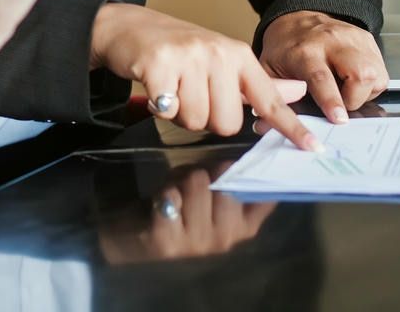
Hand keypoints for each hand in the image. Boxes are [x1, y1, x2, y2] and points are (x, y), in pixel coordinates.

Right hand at [90, 4, 320, 150]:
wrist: (130, 26)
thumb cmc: (180, 49)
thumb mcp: (224, 60)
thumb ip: (259, 83)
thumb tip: (298, 91)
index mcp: (238, 56)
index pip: (270, 98)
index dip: (291, 126)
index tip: (314, 147)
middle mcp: (218, 54)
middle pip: (226, 122)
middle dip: (206, 118)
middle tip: (191, 94)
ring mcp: (189, 57)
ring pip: (196, 121)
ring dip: (181, 114)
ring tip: (173, 89)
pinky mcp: (159, 64)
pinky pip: (168, 111)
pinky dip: (159, 107)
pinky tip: (155, 87)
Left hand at [98, 162, 276, 263]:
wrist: (134, 236)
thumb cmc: (180, 206)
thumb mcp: (211, 191)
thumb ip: (230, 178)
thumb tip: (249, 155)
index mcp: (243, 227)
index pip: (265, 197)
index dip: (256, 173)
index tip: (245, 162)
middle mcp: (226, 239)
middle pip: (226, 185)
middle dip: (207, 172)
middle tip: (192, 181)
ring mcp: (198, 245)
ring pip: (198, 185)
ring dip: (181, 180)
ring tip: (174, 191)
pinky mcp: (168, 243)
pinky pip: (172, 198)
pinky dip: (164, 192)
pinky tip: (160, 204)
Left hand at [260, 11, 388, 123]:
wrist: (295, 19)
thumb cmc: (284, 49)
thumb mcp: (270, 70)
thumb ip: (275, 95)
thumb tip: (270, 125)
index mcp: (305, 52)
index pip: (322, 78)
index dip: (332, 100)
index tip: (339, 118)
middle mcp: (332, 42)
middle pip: (360, 73)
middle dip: (357, 98)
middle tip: (342, 106)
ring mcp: (353, 39)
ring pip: (375, 73)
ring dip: (364, 92)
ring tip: (347, 91)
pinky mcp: (367, 39)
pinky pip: (380, 70)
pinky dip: (370, 84)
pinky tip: (354, 81)